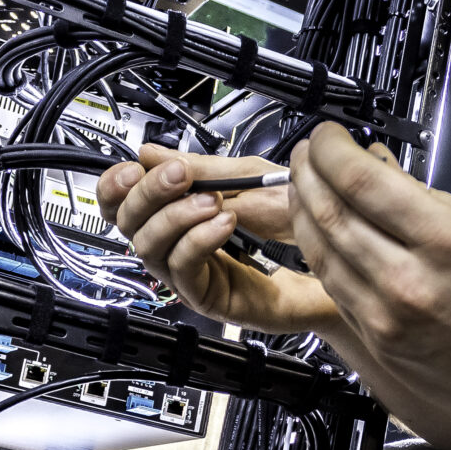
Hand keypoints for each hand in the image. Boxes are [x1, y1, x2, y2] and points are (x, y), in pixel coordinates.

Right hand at [98, 144, 335, 332]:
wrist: (333, 261)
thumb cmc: (294, 226)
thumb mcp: (245, 181)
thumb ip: (199, 168)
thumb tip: (150, 152)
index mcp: (177, 214)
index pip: (123, 205)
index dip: (117, 187)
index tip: (133, 168)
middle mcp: (176, 246)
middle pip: (129, 225)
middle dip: (148, 193)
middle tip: (178, 176)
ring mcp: (190, 273)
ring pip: (150, 249)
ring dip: (176, 215)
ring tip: (211, 201)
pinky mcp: (209, 297)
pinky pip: (184, 270)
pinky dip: (199, 240)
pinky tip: (224, 223)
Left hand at [285, 124, 450, 421]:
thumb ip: (422, 194)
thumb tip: (375, 163)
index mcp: (445, 241)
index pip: (360, 180)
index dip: (330, 148)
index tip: (327, 135)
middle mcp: (410, 282)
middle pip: (330, 213)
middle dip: (307, 172)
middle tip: (307, 153)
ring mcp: (388, 316)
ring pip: (319, 251)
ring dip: (302, 211)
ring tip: (305, 186)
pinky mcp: (377, 339)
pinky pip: (332, 285)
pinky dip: (319, 251)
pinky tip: (321, 231)